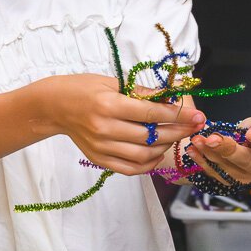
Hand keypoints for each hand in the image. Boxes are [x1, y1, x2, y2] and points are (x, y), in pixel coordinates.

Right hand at [38, 74, 204, 174]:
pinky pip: (130, 168)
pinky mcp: (98, 159)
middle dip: (178, 132)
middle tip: (194, 126)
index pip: (150, 113)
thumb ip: (142, 93)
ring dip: (165, 148)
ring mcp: (101, 147)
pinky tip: (157, 153)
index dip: (177, 115)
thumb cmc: (84, 88)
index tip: (196, 115)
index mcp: (109, 105)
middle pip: (150, 136)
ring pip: (143, 155)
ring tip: (175, 137)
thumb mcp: (113, 82)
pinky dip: (148, 163)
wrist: (54, 106)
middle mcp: (104, 129)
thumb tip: (172, 97)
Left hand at [183, 117, 250, 183]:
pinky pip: (213, 171)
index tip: (250, 132)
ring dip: (209, 153)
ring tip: (197, 140)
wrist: (239, 149)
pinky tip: (192, 150)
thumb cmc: (249, 136)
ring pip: (225, 167)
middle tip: (212, 139)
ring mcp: (244, 178)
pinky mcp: (228, 182)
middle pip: (245, 160)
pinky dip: (201, 160)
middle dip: (227, 149)